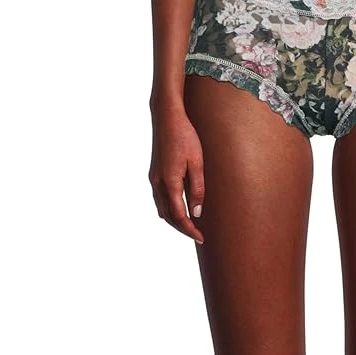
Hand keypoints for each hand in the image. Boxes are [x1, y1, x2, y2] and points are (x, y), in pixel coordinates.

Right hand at [149, 102, 204, 244]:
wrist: (166, 116)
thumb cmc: (185, 136)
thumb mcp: (197, 163)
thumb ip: (197, 189)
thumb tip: (197, 212)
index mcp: (169, 182)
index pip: (179, 216)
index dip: (190, 229)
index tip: (201, 238)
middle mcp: (158, 183)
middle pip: (168, 216)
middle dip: (182, 228)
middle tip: (197, 235)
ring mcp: (154, 178)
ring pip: (162, 209)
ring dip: (174, 220)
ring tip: (190, 226)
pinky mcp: (155, 173)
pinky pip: (160, 199)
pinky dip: (169, 209)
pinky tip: (179, 209)